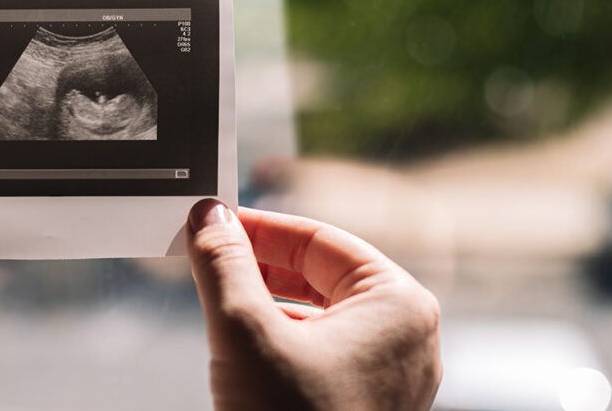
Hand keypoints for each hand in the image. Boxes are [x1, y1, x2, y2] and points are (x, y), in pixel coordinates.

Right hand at [186, 199, 440, 410]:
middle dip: (258, 266)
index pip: (319, 239)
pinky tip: (242, 346)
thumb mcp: (246, 332)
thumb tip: (209, 219)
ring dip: (265, 302)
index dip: (259, 228)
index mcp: (399, 305)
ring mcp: (388, 374)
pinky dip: (280, 338)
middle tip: (207, 257)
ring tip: (218, 300)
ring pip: (317, 312)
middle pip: (320, 274)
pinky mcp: (364, 401)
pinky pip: (321, 349)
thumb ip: (224, 264)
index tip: (215, 223)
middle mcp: (404, 337)